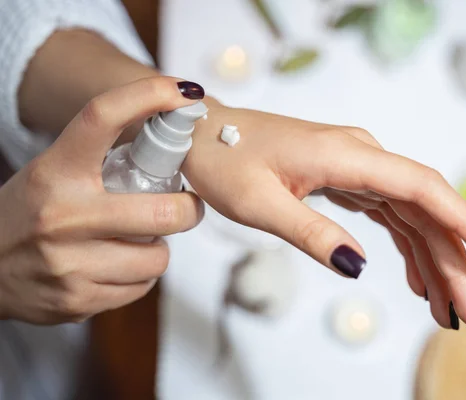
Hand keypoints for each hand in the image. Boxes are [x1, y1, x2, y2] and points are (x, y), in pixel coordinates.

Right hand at [0, 77, 203, 323]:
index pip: (101, 117)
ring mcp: (68, 264)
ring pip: (157, 257)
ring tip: (140, 241)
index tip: (183, 91)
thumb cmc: (29, 214)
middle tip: (187, 206)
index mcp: (55, 171)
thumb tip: (171, 146)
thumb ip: (101, 160)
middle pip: (163, 211)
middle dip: (189, 210)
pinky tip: (119, 266)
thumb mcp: (52, 173)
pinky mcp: (76, 301)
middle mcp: (61, 216)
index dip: (148, 96)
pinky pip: (140, 289)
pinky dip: (140, 276)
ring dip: (159, 248)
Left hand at [183, 102, 465, 329]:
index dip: (462, 220)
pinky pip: (390, 214)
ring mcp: (356, 166)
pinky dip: (407, 247)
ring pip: (411, 215)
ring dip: (433, 259)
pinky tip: (416, 278)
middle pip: (424, 208)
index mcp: (346, 156)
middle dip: (452, 260)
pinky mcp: (347, 178)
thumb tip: (357, 266)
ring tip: (445, 308)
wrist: (203, 134)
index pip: (421, 187)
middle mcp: (361, 156)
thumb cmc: (224, 159)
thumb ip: (311, 232)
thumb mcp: (260, 203)